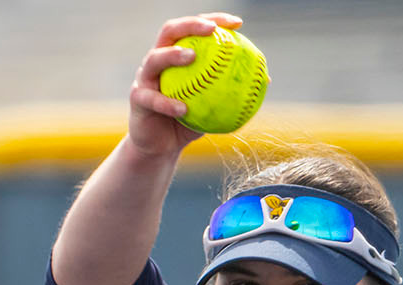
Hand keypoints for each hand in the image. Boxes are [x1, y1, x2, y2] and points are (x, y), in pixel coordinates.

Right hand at [127, 13, 242, 159]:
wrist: (160, 146)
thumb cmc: (188, 121)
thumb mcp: (214, 106)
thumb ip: (233, 90)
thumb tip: (265, 79)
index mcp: (176, 56)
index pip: (194, 29)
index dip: (215, 20)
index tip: (237, 24)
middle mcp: (158, 61)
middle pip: (171, 32)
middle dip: (191, 25)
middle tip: (211, 29)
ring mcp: (145, 78)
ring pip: (155, 59)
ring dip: (173, 55)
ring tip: (191, 57)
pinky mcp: (137, 99)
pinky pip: (152, 99)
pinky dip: (168, 103)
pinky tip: (184, 108)